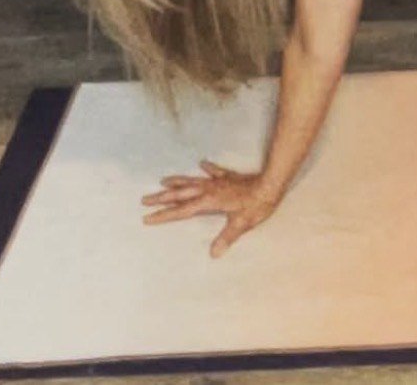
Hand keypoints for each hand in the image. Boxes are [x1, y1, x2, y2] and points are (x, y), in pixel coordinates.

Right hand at [141, 159, 281, 257]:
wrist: (271, 183)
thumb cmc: (256, 205)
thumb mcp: (241, 224)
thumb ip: (226, 238)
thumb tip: (213, 254)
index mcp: (209, 201)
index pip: (182, 211)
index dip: (164, 216)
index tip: (147, 218)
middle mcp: (209, 189)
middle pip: (181, 193)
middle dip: (162, 197)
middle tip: (145, 199)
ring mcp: (218, 181)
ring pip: (192, 180)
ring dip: (177, 181)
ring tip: (163, 180)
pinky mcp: (229, 176)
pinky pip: (214, 171)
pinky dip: (206, 168)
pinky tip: (201, 163)